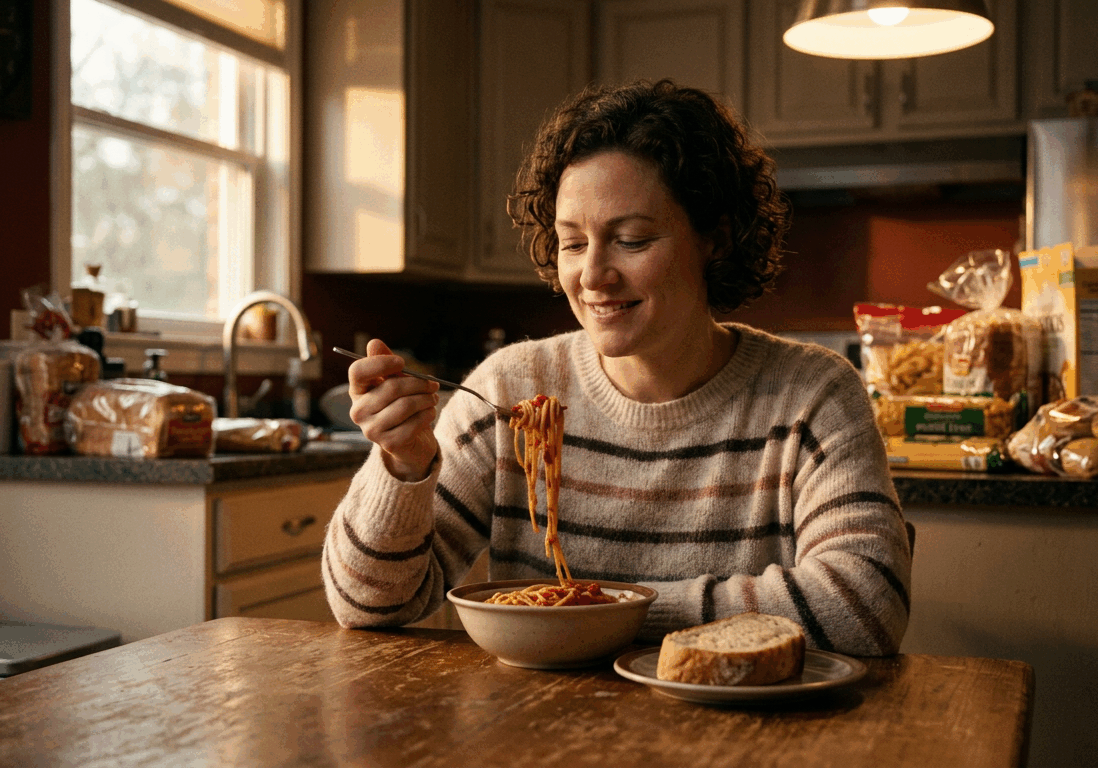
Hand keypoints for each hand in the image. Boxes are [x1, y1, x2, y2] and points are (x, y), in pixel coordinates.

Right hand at [348, 338, 439, 481]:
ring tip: (433, 398)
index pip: (358, 371)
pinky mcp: (388, 444)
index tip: (401, 362)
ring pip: (406, 405)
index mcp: (357, 391)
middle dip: (419, 384)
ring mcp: (371, 430)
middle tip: (433, 384)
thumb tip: (374, 343)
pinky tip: (430, 413)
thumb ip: (386, 362)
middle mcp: (358, 411)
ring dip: (427, 399)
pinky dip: (428, 414)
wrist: (410, 441)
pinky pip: (415, 423)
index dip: (380, 363)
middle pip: (391, 388)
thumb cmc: (401, 405)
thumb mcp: (395, 381)